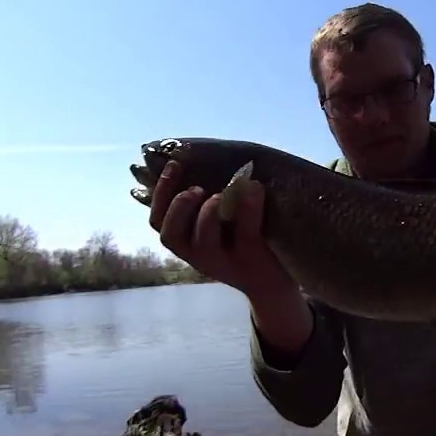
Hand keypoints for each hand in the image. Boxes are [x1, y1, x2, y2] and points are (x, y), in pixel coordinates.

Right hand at [149, 160, 297, 302]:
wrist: (277, 281)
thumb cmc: (245, 243)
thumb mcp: (221, 222)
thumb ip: (206, 197)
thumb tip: (194, 153)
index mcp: (188, 243)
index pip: (158, 221)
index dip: (160, 192)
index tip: (173, 164)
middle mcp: (199, 256)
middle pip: (170, 235)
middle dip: (177, 206)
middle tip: (195, 188)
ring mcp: (225, 262)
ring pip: (202, 241)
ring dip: (207, 213)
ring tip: (220, 194)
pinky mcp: (252, 260)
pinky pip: (245, 235)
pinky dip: (248, 209)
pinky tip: (254, 187)